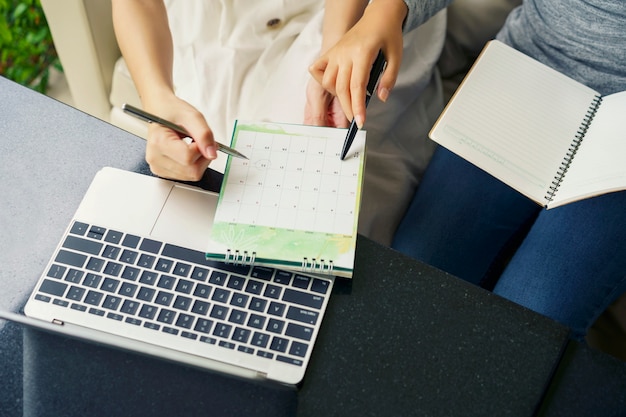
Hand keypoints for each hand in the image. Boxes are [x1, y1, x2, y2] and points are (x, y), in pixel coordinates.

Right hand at [143, 96, 217, 180]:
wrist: (160, 111)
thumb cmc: (172, 111)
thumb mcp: (192, 116)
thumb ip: (204, 134)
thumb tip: (212, 154)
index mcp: (159, 142)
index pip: (189, 158)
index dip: (201, 149)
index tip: (200, 138)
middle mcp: (155, 158)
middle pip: (192, 170)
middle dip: (203, 157)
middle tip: (198, 142)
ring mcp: (158, 167)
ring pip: (191, 175)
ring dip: (199, 161)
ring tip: (190, 145)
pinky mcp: (162, 172)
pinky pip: (187, 176)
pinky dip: (193, 165)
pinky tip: (186, 152)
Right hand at [309, 0, 406, 127]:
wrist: (379, 15)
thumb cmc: (388, 34)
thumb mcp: (396, 56)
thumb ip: (389, 78)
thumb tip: (381, 98)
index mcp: (362, 53)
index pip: (357, 86)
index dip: (358, 107)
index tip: (360, 121)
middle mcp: (345, 53)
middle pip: (341, 88)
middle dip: (348, 108)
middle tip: (356, 119)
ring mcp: (335, 52)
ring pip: (328, 81)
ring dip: (337, 95)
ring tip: (349, 99)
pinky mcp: (331, 52)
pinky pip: (318, 70)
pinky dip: (322, 80)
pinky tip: (332, 85)